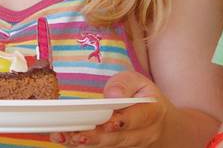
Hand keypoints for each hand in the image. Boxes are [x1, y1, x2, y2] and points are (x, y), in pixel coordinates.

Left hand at [52, 71, 169, 145]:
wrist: (157, 120)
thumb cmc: (142, 96)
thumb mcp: (138, 81)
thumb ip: (125, 84)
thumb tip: (112, 95)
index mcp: (153, 112)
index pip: (139, 118)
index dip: (123, 122)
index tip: (108, 123)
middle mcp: (145, 134)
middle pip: (120, 138)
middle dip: (98, 137)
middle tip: (78, 135)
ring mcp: (132, 146)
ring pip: (109, 146)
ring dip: (87, 143)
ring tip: (67, 137)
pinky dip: (82, 145)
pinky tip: (65, 140)